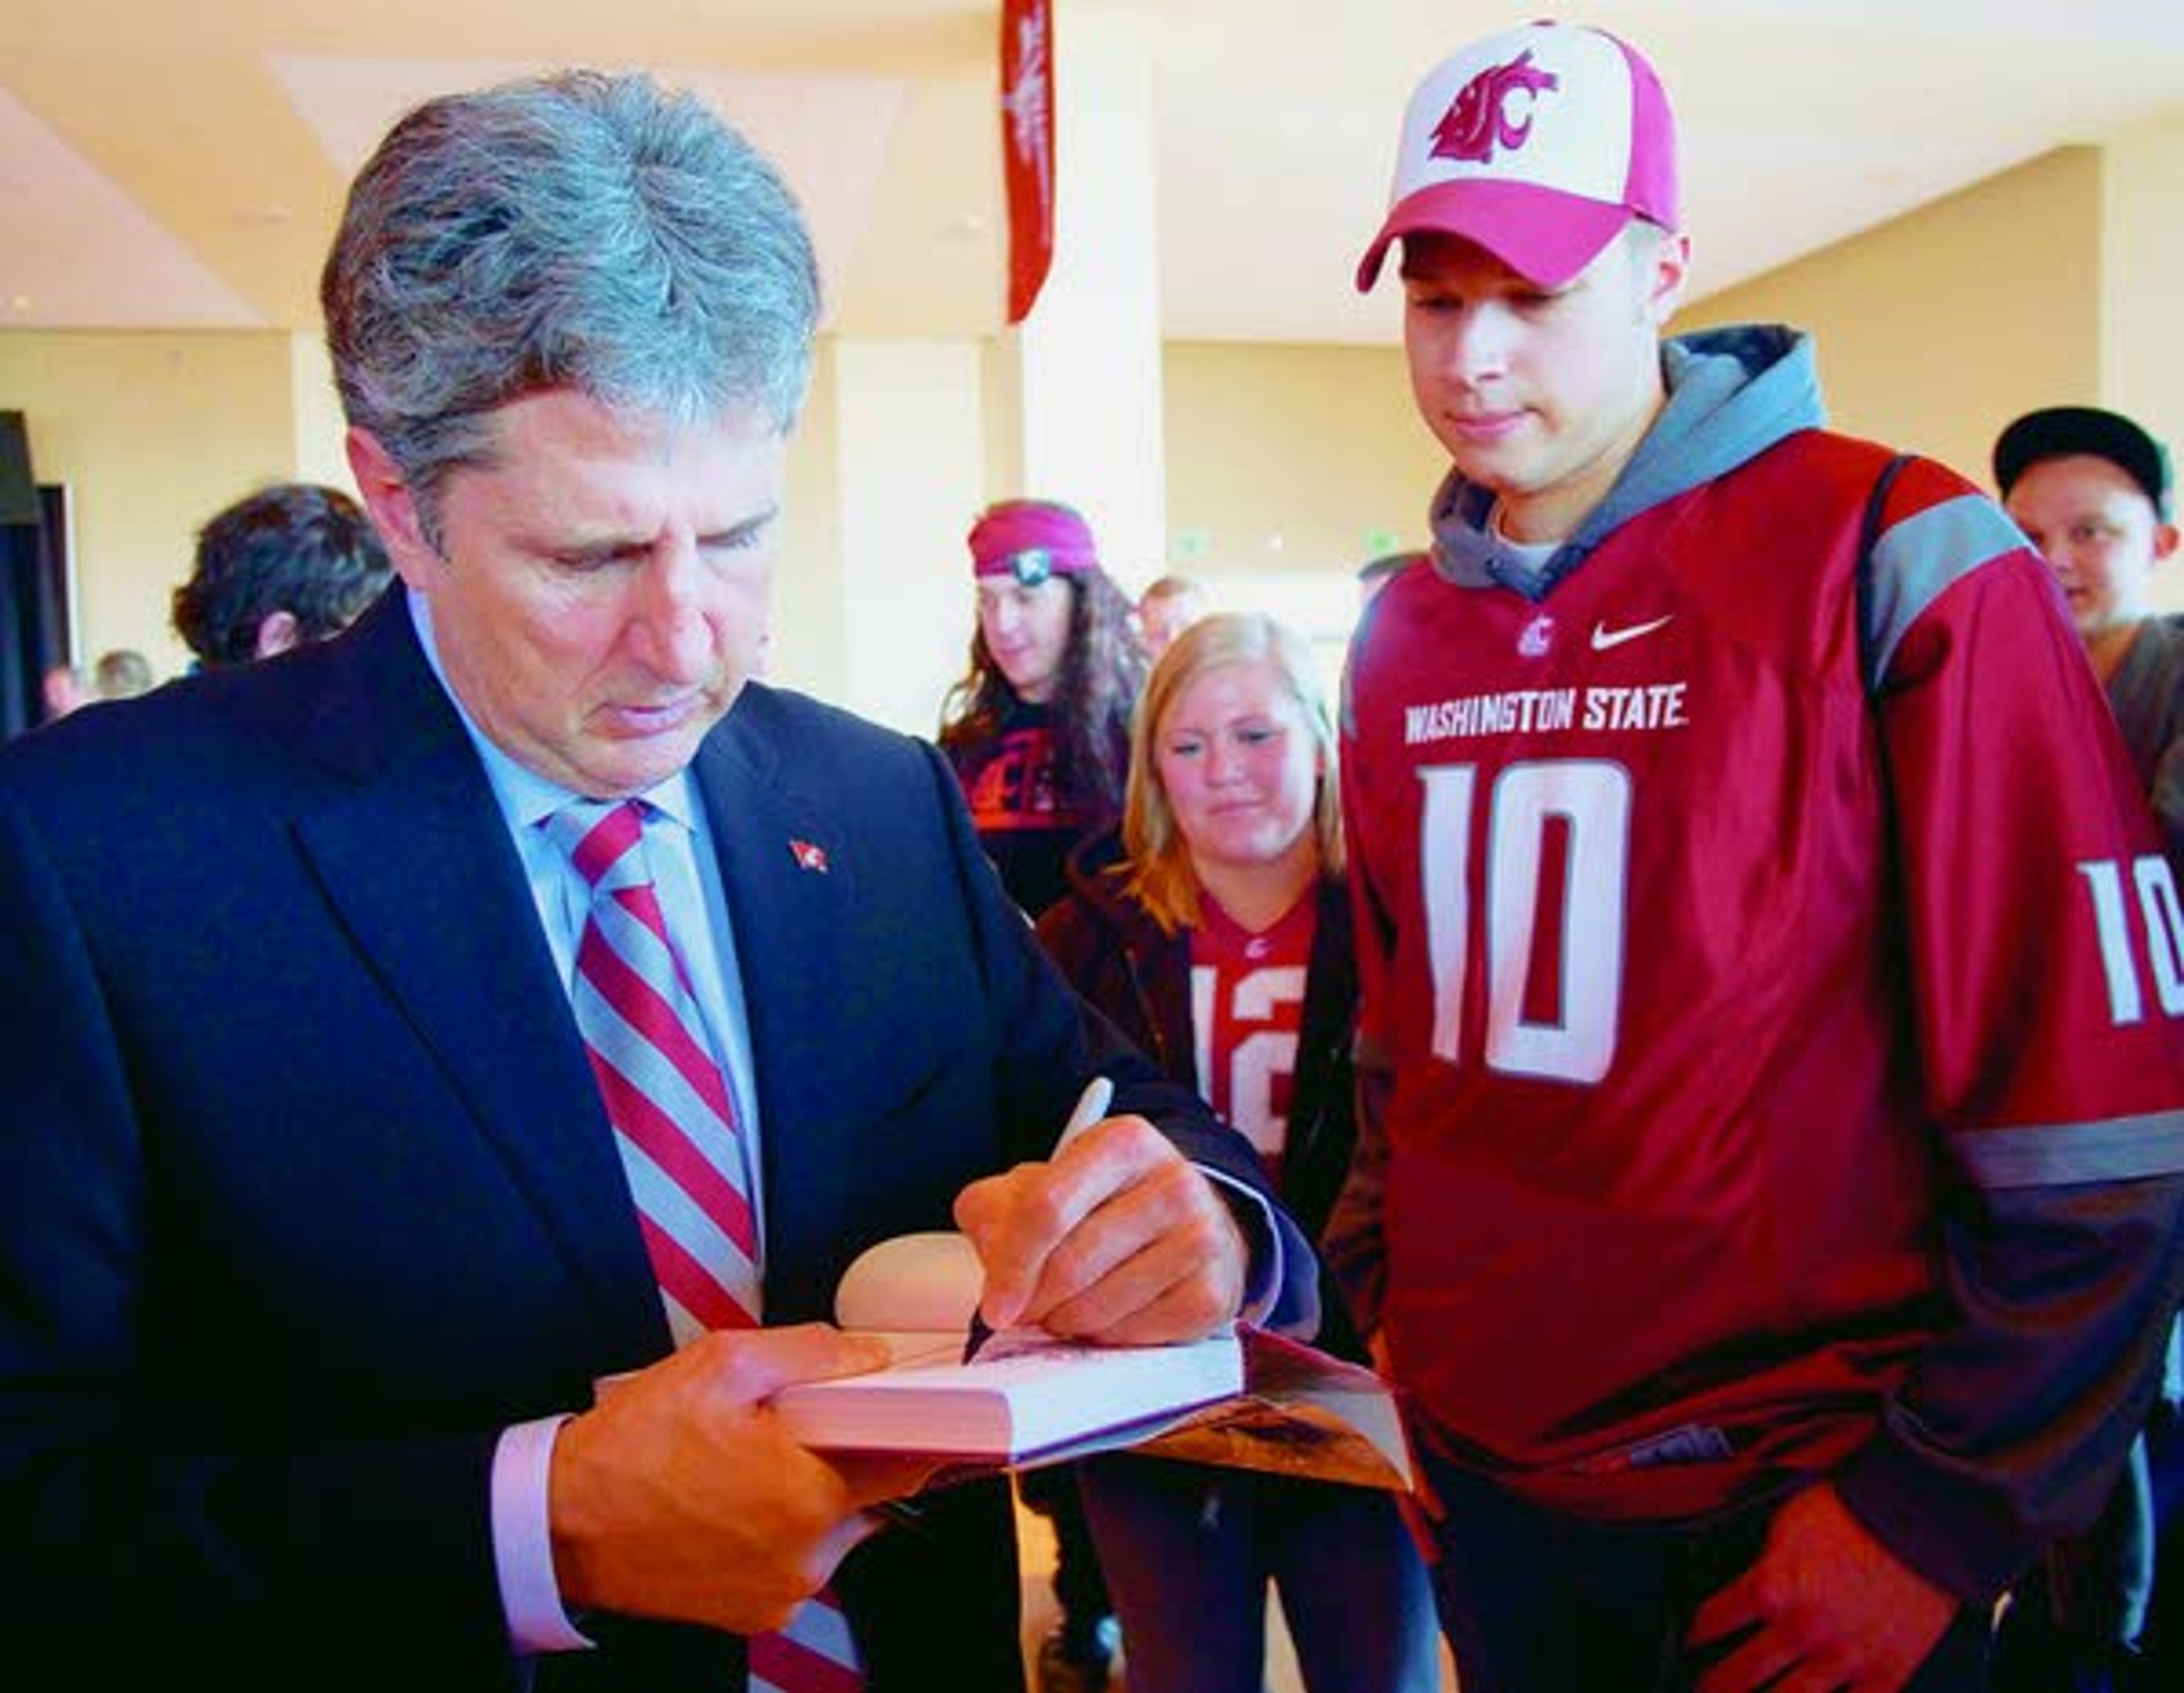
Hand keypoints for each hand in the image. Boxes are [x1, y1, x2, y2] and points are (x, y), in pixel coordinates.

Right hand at [550, 1324, 915, 1632]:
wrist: (564, 1523)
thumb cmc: (632, 1448)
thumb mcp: (721, 1365)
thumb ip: (809, 1353)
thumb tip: (865, 1356)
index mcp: (807, 1495)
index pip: (907, 1463)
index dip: (908, 1429)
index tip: (900, 1412)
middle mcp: (806, 1555)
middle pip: (870, 1494)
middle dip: (843, 1457)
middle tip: (789, 1430)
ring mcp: (783, 1591)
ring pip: (833, 1529)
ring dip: (809, 1496)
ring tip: (748, 1466)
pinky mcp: (758, 1612)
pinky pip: (798, 1562)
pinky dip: (781, 1533)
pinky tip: (734, 1504)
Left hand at [952, 1113, 1247, 1346]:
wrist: (1189, 1220)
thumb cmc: (1104, 1204)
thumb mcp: (1045, 1184)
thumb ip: (997, 1211)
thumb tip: (995, 1272)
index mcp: (1121, 1143)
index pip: (1046, 1207)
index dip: (1010, 1265)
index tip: (995, 1305)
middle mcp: (1172, 1182)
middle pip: (1070, 1265)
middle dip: (1035, 1301)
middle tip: (1027, 1308)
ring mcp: (1201, 1237)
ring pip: (1098, 1308)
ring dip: (1067, 1320)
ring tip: (1070, 1303)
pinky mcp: (1212, 1292)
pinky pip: (1132, 1336)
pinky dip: (1107, 1335)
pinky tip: (1110, 1312)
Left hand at [1686, 1482, 1957, 1692]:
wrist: (1922, 1517)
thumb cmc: (1855, 1512)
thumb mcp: (1785, 1526)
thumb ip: (1761, 1564)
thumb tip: (1740, 1588)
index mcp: (1772, 1588)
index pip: (1712, 1623)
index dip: (1694, 1635)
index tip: (1688, 1644)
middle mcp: (1803, 1629)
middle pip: (1740, 1676)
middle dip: (1714, 1688)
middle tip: (1703, 1690)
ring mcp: (1844, 1658)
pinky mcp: (1885, 1674)